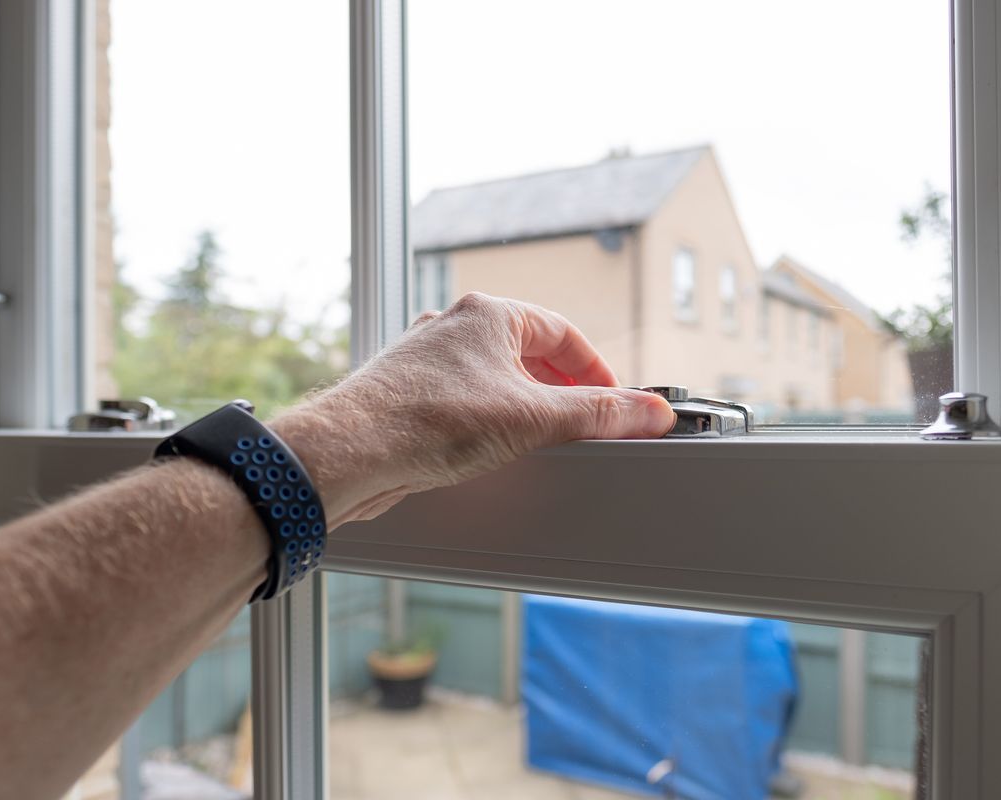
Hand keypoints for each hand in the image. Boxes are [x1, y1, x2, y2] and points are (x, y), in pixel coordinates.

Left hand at [271, 293, 675, 525]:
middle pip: (530, 354)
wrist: (350, 453)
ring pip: (496, 379)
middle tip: (585, 424)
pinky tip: (493, 452)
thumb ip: (598, 414)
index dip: (597, 370)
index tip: (615, 402)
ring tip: (543, 441)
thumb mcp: (533, 419)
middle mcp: (454, 328)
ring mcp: (428, 362)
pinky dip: (490, 422)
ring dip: (526, 408)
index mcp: (487, 313)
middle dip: (563, 391)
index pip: (563, 333)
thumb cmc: (427, 421)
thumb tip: (649, 411)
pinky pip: (466, 402)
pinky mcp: (410, 395)